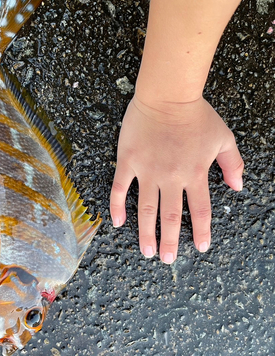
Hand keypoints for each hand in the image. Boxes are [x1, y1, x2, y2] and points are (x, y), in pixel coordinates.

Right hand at [110, 95, 243, 263]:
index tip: (200, 247)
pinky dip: (118, 206)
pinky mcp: (129, 161)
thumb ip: (232, 164)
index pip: (200, 211)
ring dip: (146, 233)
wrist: (168, 95)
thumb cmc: (196, 115)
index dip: (201, 232)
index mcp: (195, 174)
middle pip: (171, 217)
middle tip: (167, 259)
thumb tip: (237, 188)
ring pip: (146, 209)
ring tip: (147, 251)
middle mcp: (172, 177)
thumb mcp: (223, 138)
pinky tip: (118, 222)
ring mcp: (148, 171)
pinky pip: (121, 188)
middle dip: (170, 241)